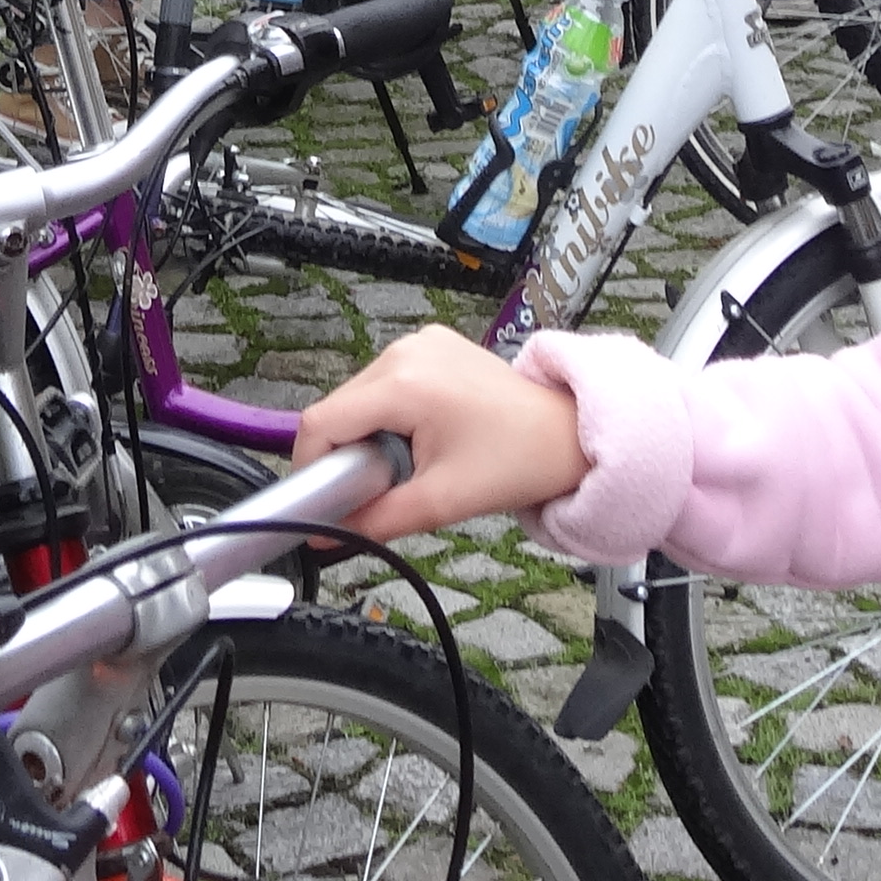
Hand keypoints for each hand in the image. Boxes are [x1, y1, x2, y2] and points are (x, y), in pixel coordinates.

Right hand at [294, 327, 589, 542]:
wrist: (569, 435)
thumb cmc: (519, 460)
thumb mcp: (441, 501)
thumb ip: (375, 521)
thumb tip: (327, 537)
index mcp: (404, 383)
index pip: (322, 422)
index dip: (310, 467)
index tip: (321, 500)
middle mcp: (406, 351)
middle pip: (338, 409)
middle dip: (345, 455)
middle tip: (376, 490)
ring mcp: (420, 343)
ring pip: (359, 397)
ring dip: (368, 435)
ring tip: (408, 464)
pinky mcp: (432, 346)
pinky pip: (385, 383)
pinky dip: (389, 415)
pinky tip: (422, 438)